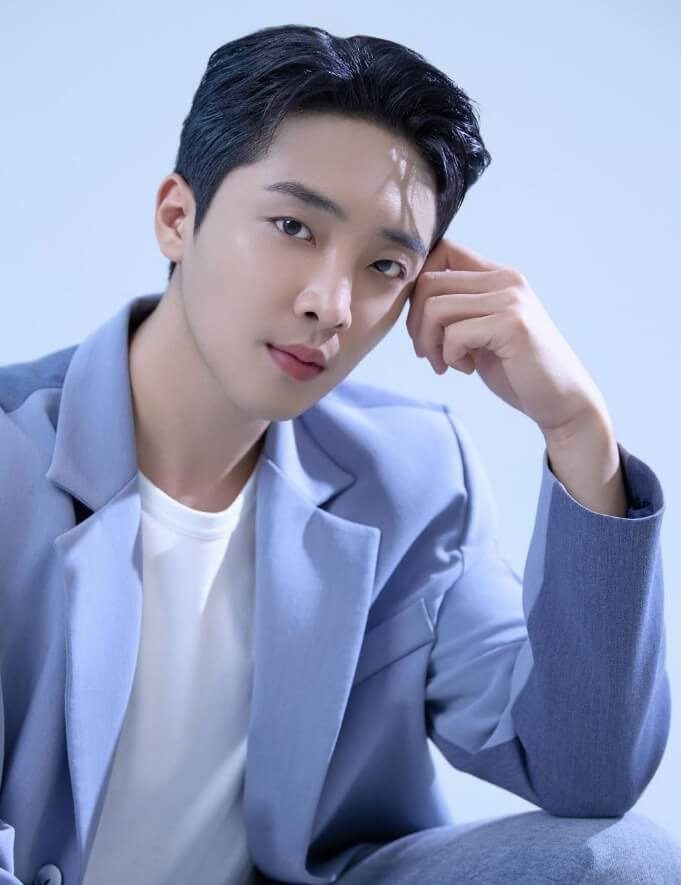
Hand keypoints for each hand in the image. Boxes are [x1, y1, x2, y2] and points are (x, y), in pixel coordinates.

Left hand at [405, 237, 608, 437]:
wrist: (561, 400)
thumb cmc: (517, 369)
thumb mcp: (482, 331)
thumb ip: (457, 309)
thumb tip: (410, 297)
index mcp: (498, 275)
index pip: (443, 250)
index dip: (418, 284)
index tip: (422, 322)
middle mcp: (506, 279)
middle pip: (429, 282)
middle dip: (416, 323)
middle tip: (428, 353)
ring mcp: (511, 299)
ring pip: (435, 307)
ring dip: (429, 342)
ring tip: (445, 363)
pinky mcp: (512, 325)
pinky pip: (454, 334)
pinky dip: (449, 356)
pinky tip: (465, 368)